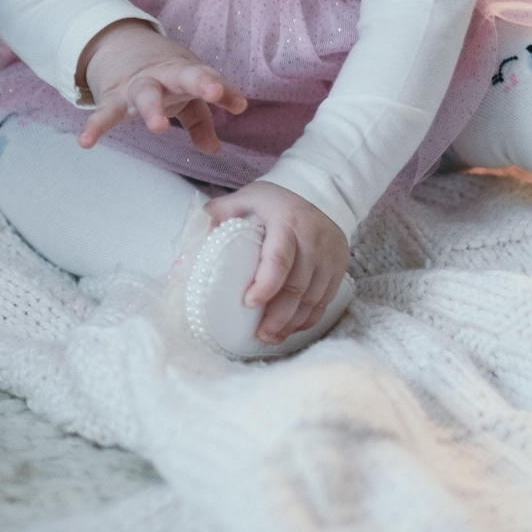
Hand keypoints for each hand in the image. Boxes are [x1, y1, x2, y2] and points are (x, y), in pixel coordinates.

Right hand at [76, 19, 245, 153]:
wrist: (117, 44)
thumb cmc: (161, 76)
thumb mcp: (185, 96)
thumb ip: (201, 122)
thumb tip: (213, 149)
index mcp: (184, 73)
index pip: (207, 78)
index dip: (223, 89)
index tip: (238, 104)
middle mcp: (163, 76)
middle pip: (182, 76)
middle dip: (198, 82)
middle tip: (212, 93)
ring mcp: (136, 86)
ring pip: (146, 94)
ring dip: (153, 108)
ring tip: (159, 127)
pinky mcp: (113, 98)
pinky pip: (104, 113)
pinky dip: (94, 127)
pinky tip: (86, 142)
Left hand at [206, 181, 348, 344]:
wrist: (314, 195)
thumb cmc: (272, 202)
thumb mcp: (245, 198)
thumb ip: (220, 214)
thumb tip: (191, 243)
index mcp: (286, 220)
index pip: (279, 257)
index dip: (265, 284)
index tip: (248, 303)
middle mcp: (313, 237)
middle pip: (297, 285)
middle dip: (278, 315)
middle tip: (260, 334)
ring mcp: (330, 253)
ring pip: (313, 297)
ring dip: (292, 322)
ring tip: (272, 337)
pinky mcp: (340, 266)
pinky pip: (326, 299)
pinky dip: (309, 318)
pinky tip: (291, 328)